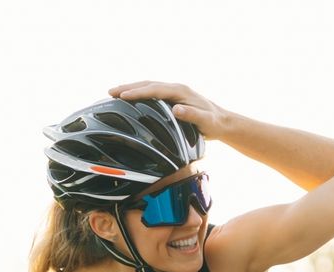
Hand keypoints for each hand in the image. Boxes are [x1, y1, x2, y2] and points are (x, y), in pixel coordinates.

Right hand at [108, 81, 230, 140]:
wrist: (223, 122)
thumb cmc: (214, 123)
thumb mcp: (206, 121)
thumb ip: (192, 115)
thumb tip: (176, 109)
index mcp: (181, 91)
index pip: (155, 89)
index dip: (138, 92)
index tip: (123, 95)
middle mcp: (176, 88)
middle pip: (148, 84)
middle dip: (128, 87)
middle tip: (110, 92)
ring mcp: (174, 92)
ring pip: (148, 87)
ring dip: (131, 89)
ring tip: (114, 93)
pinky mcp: (172, 98)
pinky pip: (152, 94)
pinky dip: (139, 95)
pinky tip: (129, 100)